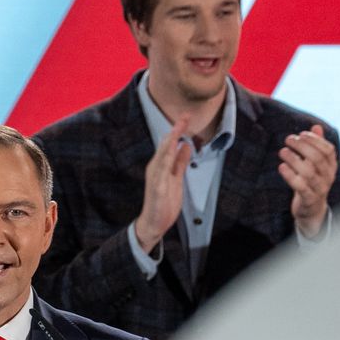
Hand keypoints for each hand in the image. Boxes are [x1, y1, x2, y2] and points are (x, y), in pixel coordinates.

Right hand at [135, 118, 190, 252]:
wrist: (153, 223)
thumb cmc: (164, 203)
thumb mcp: (176, 179)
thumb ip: (180, 162)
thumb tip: (186, 145)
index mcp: (160, 165)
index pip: (170, 144)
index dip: (178, 130)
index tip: (186, 117)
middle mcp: (155, 168)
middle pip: (166, 146)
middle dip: (175, 130)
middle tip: (185, 116)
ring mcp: (155, 177)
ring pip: (163, 155)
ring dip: (170, 141)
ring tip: (177, 129)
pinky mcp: (157, 187)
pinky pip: (161, 171)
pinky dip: (166, 160)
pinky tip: (171, 151)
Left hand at [279, 124, 336, 237]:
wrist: (312, 209)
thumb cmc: (312, 181)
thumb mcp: (315, 163)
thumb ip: (317, 145)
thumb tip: (316, 126)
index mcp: (331, 166)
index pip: (328, 149)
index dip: (315, 140)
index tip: (301, 134)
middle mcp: (328, 176)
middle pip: (317, 158)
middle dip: (302, 146)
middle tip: (288, 139)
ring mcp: (319, 188)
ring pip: (308, 171)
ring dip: (293, 159)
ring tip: (282, 151)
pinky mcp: (309, 198)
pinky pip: (300, 186)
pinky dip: (290, 175)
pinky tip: (281, 166)